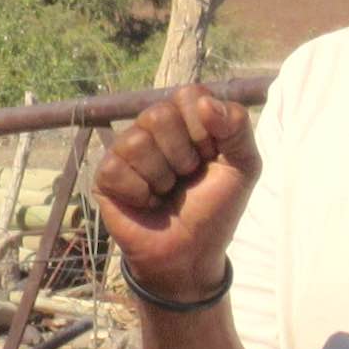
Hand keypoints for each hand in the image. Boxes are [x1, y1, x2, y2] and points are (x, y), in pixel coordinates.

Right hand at [91, 84, 258, 300]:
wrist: (191, 253)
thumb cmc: (216, 208)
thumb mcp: (244, 166)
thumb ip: (238, 127)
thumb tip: (205, 103)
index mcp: (186, 119)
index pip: (188, 95)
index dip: (203, 129)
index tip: (211, 156)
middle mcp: (153, 129)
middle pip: (157, 115)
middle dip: (181, 155)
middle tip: (186, 177)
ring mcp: (126, 150)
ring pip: (136, 142)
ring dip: (160, 178)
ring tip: (166, 193)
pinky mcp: (105, 176)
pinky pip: (115, 168)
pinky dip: (139, 193)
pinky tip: (146, 203)